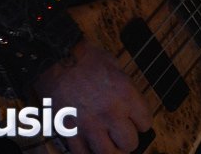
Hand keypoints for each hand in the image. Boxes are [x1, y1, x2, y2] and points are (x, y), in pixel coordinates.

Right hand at [33, 38, 150, 153]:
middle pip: (130, 143)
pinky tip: (89, 142)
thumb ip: (125, 88)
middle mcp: (110, 113)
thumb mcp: (113, 65)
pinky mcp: (71, 131)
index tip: (135, 120)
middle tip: (120, 131)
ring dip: (109, 148)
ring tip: (106, 140)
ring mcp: (90, 125)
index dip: (140, 120)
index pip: (145, 122)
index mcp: (124, 94)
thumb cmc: (83, 57)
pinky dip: (87, 151)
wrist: (55, 56)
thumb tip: (131, 107)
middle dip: (126, 138)